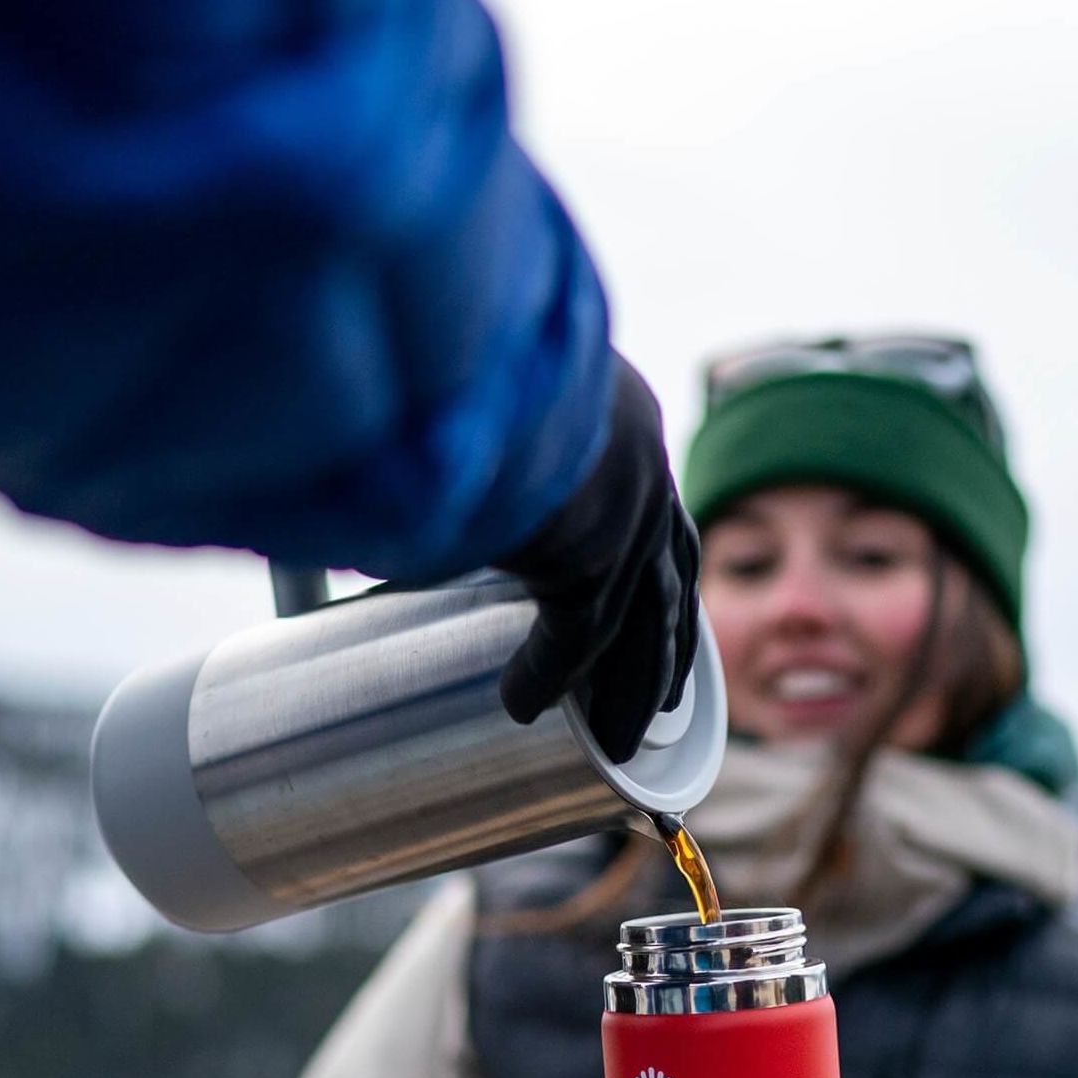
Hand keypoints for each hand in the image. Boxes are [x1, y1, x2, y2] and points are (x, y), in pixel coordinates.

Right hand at [496, 355, 699, 764]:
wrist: (481, 340)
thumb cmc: (471, 351)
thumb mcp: (496, 386)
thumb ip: (474, 425)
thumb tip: (406, 441)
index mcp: (630, 423)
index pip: (662, 516)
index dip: (665, 572)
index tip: (665, 609)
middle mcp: (643, 471)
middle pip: (671, 583)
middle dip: (670, 645)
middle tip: (667, 700)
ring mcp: (627, 518)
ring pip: (643, 623)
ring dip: (631, 684)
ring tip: (620, 738)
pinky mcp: (590, 558)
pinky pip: (574, 637)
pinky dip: (546, 677)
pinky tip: (522, 708)